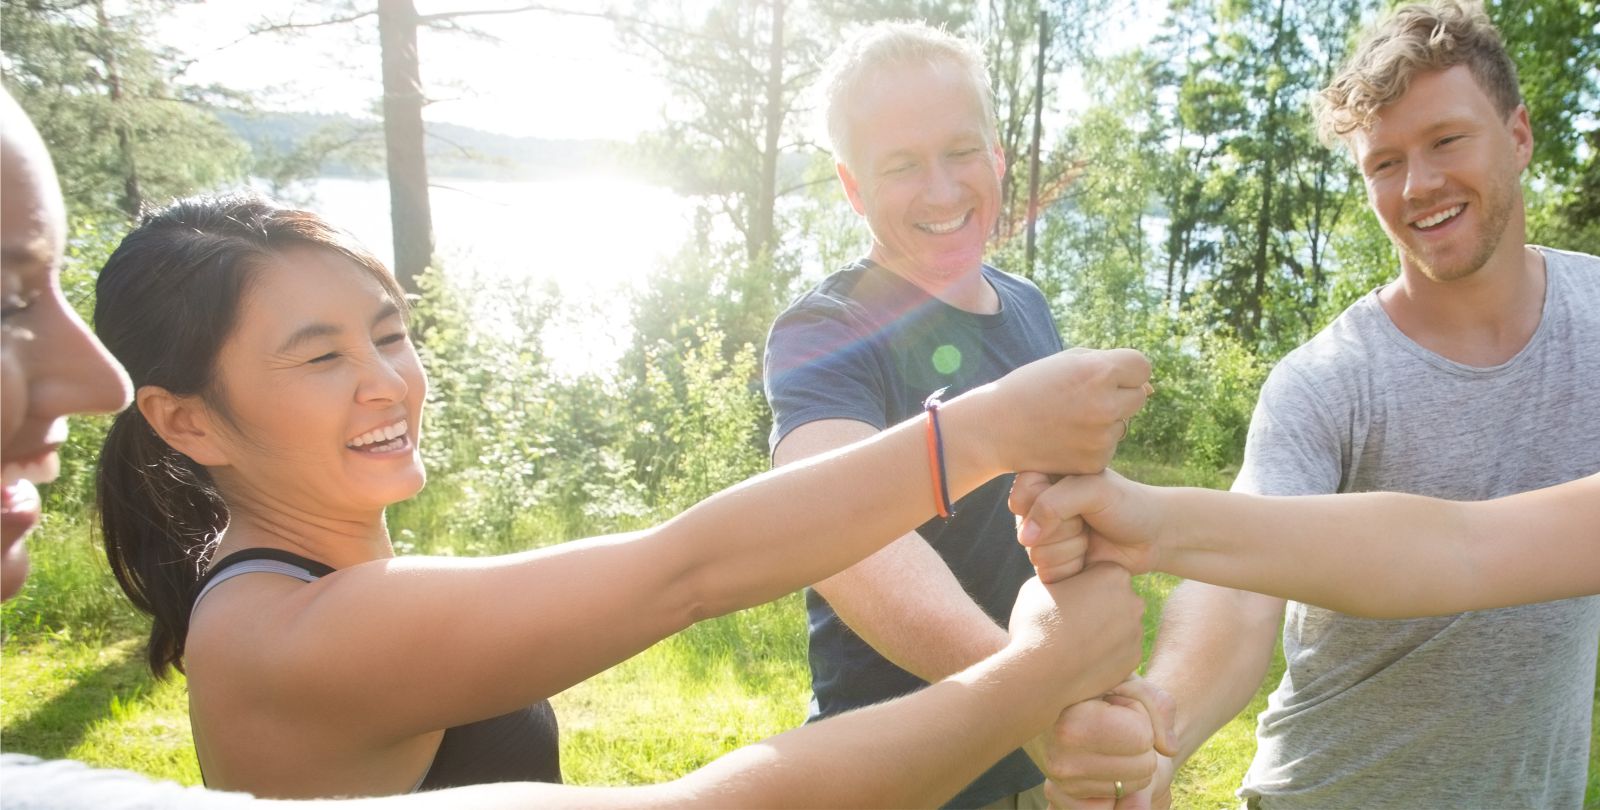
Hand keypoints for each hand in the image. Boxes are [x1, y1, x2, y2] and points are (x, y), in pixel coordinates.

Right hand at [977, 348, 1151, 475]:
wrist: (995, 428)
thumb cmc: (1031, 387)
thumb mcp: (1067, 362)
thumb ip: (1108, 365)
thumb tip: (1149, 388)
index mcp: (1099, 371)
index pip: (1142, 367)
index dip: (1125, 371)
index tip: (1104, 376)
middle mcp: (1105, 405)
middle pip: (1138, 396)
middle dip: (1118, 396)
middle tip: (1082, 399)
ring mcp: (1102, 437)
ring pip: (1122, 424)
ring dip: (1104, 421)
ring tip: (1067, 419)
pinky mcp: (1095, 462)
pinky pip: (1108, 447)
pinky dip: (1092, 444)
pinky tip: (1065, 439)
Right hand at [1007, 563, 1145, 701]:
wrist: (1040, 674)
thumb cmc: (1036, 623)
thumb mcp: (1040, 584)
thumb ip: (1063, 577)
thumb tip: (1067, 582)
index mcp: (1113, 574)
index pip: (1099, 571)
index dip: (1079, 582)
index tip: (1063, 596)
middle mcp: (1133, 600)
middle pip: (1115, 598)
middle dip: (1097, 605)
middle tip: (1068, 620)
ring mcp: (1136, 633)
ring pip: (1119, 625)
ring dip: (1102, 630)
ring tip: (1073, 643)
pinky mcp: (1133, 660)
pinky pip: (1119, 651)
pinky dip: (1105, 653)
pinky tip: (1081, 659)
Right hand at [1011, 470, 1167, 580]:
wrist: (1153, 536)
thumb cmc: (1127, 504)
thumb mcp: (1093, 490)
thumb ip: (1053, 503)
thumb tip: (1024, 538)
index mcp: (1044, 479)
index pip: (1020, 498)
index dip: (1045, 506)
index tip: (1076, 499)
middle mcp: (1038, 509)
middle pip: (1026, 531)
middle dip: (1064, 529)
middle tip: (1088, 520)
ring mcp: (1044, 538)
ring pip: (1037, 554)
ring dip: (1072, 548)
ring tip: (1091, 536)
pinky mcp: (1054, 564)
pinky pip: (1047, 574)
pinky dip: (1073, 567)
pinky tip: (1090, 555)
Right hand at [1029, 678, 1177, 808]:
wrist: (1049, 692)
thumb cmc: (1092, 681)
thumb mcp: (1125, 677)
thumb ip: (1158, 706)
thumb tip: (1168, 750)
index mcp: (1071, 725)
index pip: (1142, 737)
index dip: (1137, 715)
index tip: (1112, 701)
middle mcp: (1060, 759)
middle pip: (1143, 766)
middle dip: (1136, 741)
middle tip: (1108, 719)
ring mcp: (1059, 780)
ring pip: (1131, 786)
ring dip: (1125, 760)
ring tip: (1100, 734)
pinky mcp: (1060, 793)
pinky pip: (1112, 803)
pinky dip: (1113, 783)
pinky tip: (1095, 757)